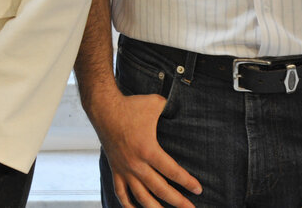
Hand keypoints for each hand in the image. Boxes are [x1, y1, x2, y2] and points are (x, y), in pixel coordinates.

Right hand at [96, 91, 199, 207]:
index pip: (172, 172)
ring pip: (141, 196)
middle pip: (160, 189)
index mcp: (148, 150)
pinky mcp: (115, 169)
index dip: (187, 182)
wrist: (103, 108)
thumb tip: (185, 109)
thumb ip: (172, 110)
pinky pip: (120, 192)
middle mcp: (136, 163)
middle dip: (178, 201)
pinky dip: (128, 204)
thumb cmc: (131, 105)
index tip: (198, 189)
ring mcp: (124, 168)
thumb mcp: (156, 104)